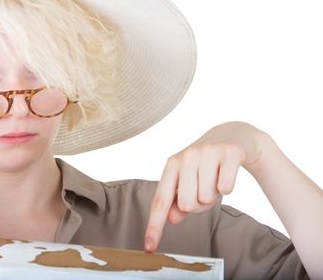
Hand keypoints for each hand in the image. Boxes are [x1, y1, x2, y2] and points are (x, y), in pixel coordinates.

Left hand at [144, 121, 269, 251]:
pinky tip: (227, 173)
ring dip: (215, 194)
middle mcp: (186, 156)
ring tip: (216, 178)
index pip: (160, 201)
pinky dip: (228, 186)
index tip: (150, 247)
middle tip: (205, 188)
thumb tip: (172, 217)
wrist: (234, 135)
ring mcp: (207, 152)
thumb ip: (178, 201)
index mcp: (172, 165)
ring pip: (208, 197)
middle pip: (187, 204)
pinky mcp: (229, 152)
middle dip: (199, 204)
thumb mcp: (189, 180)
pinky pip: (227, 188)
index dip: (155, 225)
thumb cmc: (207, 164)